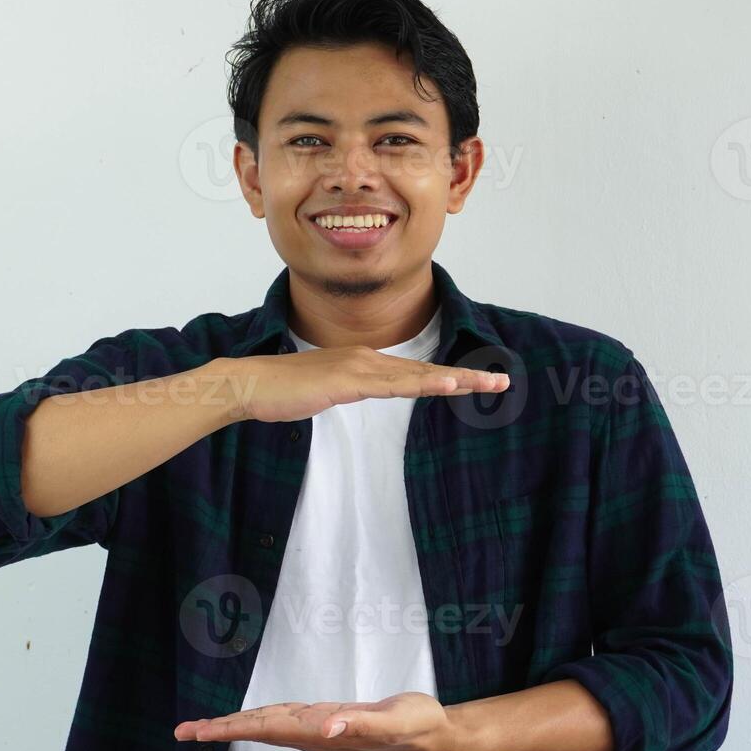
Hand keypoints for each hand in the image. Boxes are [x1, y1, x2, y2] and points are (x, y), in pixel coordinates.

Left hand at [172, 691, 462, 750]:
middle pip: (258, 730)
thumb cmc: (414, 726)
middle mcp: (314, 734)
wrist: (433, 737)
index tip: (198, 732)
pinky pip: (286, 720)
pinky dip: (263, 718)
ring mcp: (320, 730)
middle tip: (181, 731)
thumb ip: (358, 722)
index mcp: (320, 732)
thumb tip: (326, 727)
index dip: (230, 728)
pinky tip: (253, 719)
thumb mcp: (391, 720)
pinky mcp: (329, 722)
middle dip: (219, 730)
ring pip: (269, 726)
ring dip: (236, 726)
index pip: (265, 728)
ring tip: (205, 728)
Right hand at [214, 347, 509, 423]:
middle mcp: (366, 358)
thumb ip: (343, 389)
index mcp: (361, 362)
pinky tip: (449, 387)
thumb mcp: (320, 391)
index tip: (474, 382)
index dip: (445, 377)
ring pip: (418, 376)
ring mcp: (359, 367)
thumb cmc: (277, 392)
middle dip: (465, 376)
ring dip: (456, 379)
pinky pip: (396, 385)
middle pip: (425, 370)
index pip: (412, 372)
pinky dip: (426, 385)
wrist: (248, 384)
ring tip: (489, 384)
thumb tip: (355, 393)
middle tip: (502, 382)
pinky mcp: (349, 380)